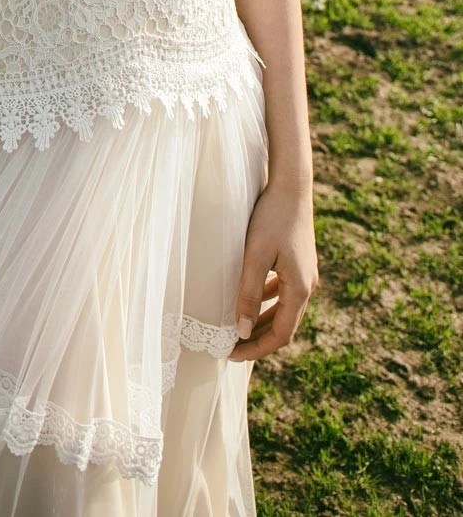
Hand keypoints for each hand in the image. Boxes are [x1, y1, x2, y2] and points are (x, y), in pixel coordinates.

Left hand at [226, 182, 318, 362]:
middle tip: (232, 347)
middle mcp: (307, 285)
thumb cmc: (271, 218)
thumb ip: (248, 294)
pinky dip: (269, 301)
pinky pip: (284, 292)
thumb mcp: (255, 256)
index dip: (256, 348)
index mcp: (300, 289)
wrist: (291, 186)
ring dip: (263, 321)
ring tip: (239, 329)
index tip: (232, 354)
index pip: (281, 335)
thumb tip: (241, 331)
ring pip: (284, 309)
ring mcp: (305, 273)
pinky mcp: (299, 262)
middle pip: (284, 325)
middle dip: (258, 339)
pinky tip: (253, 299)